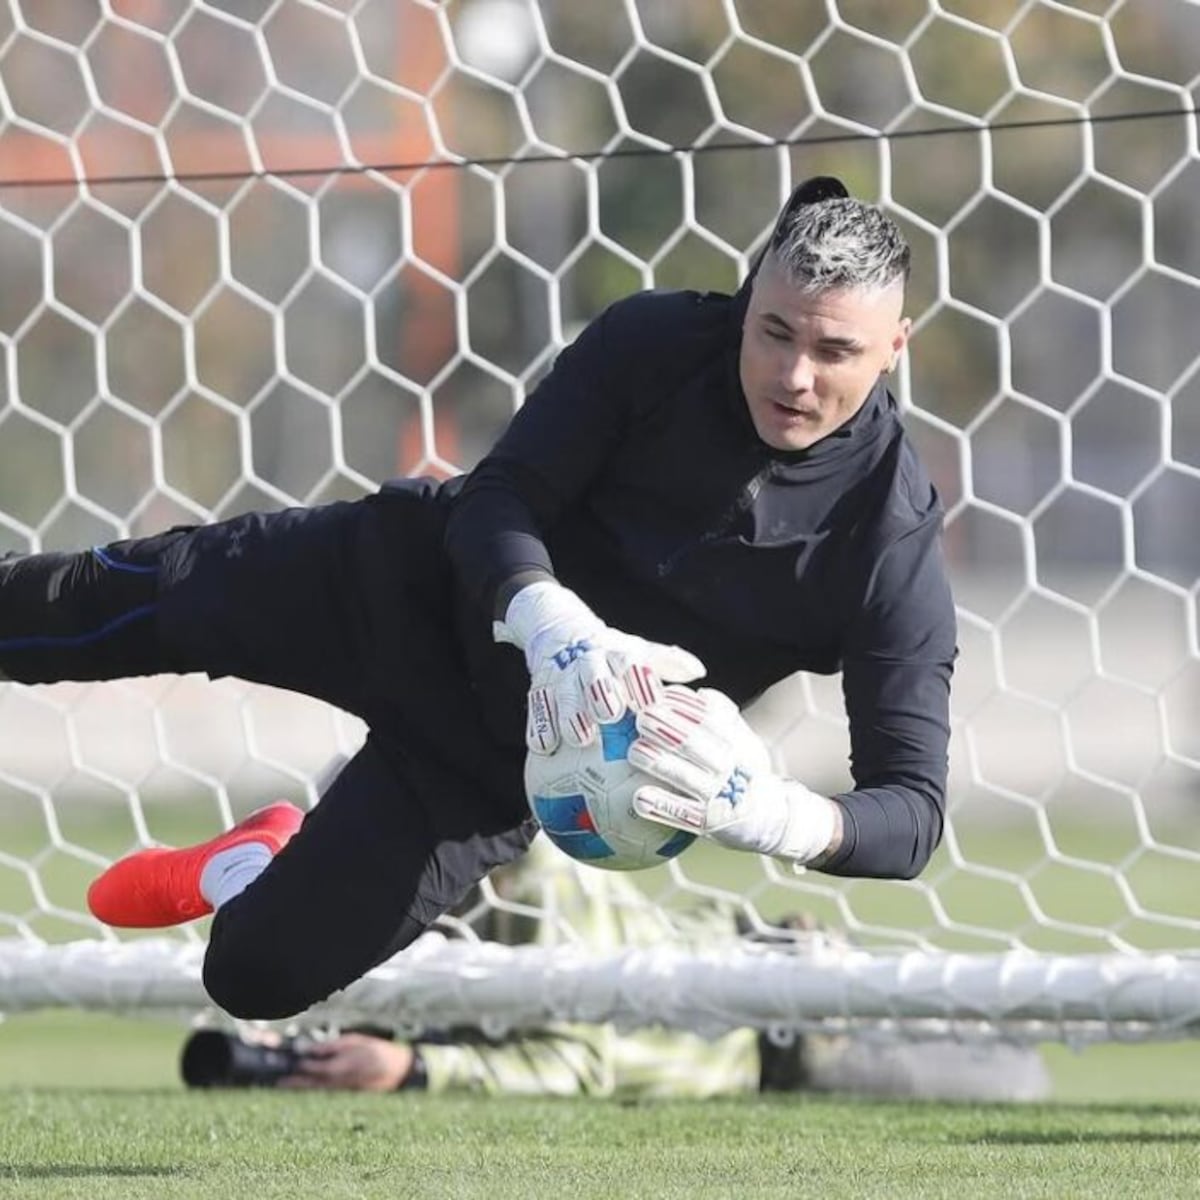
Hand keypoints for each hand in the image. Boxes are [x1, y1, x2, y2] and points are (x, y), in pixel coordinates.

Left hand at [278, 1034, 414, 1091]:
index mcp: (345, 1065)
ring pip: (315, 1088)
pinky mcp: (343, 1093)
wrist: (395, 1071)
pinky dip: (310, 1088)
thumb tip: (310, 1050)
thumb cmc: (375, 1050)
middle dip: (295, 1079)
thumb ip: (332, 1047)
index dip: (301, 1063)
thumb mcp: (355, 1041)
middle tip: (277, 1079)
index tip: (286, 1059)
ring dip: (299, 1085)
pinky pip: (323, 1091)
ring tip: (281, 1083)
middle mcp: (341, 1080)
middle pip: (312, 1081)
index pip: (317, 1066)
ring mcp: (342, 1089)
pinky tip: (299, 1086)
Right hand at [495, 580, 705, 753]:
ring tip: (580, 738)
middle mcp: (588, 662)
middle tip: (610, 714)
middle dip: (601, 691)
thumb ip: (667, 663)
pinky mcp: (539, 689)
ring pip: (564, 693)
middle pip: (594, 674)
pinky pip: (537, 708)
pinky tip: (544, 747)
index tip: (650, 702)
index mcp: (617, 653)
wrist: (561, 632)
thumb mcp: (640, 652)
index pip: (630, 662)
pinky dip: (539, 727)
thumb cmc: (613, 654)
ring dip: (571, 714)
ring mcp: (561, 675)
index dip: (640, 681)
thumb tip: (698, 670)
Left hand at [628, 686, 838, 865]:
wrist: (770, 817)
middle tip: (641, 717)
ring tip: (635, 751)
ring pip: (684, 776)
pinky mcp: (708, 822)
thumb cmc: (746, 771)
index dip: (681, 705)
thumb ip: (724, 715)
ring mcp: (718, 796)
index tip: (659, 696)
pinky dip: (661, 805)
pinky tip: (640, 797)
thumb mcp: (745, 740)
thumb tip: (700, 693)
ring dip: (659, 763)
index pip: (707, 717)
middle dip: (665, 728)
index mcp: (736, 743)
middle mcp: (728, 768)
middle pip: (692, 743)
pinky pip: (681, 814)